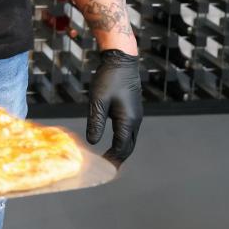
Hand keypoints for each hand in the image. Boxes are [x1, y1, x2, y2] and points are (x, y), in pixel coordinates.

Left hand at [87, 48, 142, 165]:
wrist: (121, 60)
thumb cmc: (109, 79)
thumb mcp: (98, 101)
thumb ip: (96, 122)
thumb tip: (93, 143)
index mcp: (128, 121)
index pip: (121, 148)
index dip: (112, 160)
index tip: (102, 169)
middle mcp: (135, 120)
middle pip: (128, 146)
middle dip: (118, 158)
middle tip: (107, 169)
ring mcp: (135, 114)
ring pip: (130, 138)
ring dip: (121, 149)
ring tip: (108, 158)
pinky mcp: (132, 109)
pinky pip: (129, 129)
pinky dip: (122, 139)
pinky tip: (112, 140)